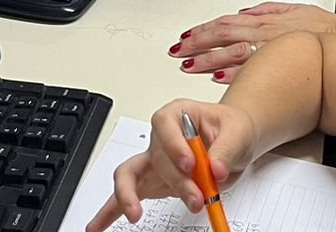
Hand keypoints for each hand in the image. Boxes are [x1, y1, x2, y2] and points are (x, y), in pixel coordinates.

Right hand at [86, 101, 255, 229]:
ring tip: (133, 214)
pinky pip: (129, 195)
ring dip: (130, 196)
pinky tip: (98, 225)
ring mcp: (154, 161)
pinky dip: (111, 211)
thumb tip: (215, 169)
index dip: (173, 144)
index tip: (190, 163)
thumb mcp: (238, 132)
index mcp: (178, 115)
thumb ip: (226, 150)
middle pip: (155, 158)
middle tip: (197, 198)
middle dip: (175, 182)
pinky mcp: (154, 182)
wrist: (235, 142)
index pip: (164, 124)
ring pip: (129, 175)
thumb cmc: (232, 129)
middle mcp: (162, 138)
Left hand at [169, 3, 335, 83]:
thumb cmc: (322, 29)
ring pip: (231, 53)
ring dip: (208, 60)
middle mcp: (262, 35)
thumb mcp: (293, 9)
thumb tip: (245, 12)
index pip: (226, 23)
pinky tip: (218, 78)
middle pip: (222, 37)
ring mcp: (268, 52)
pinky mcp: (277, 70)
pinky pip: (250, 71)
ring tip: (189, 66)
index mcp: (263, 22)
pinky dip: (232, 74)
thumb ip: (267, 10)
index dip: (203, 30)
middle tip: (178, 52)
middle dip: (197, 45)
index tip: (186, 37)